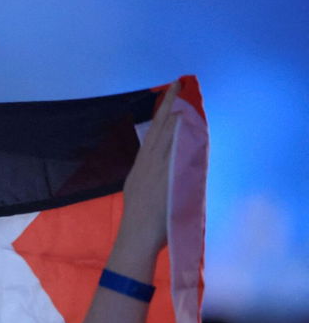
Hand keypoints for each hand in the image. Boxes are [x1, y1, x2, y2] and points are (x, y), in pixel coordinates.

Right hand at [116, 80, 181, 262]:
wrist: (136, 237)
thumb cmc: (140, 223)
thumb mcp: (138, 192)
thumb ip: (152, 178)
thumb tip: (164, 170)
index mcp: (139, 167)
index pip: (151, 134)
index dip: (160, 114)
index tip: (167, 96)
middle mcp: (146, 164)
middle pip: (158, 129)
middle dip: (168, 106)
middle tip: (176, 86)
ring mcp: (156, 169)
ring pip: (167, 136)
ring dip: (176, 116)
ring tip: (184, 99)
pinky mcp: (165, 177)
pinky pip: (175, 150)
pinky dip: (180, 135)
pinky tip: (186, 123)